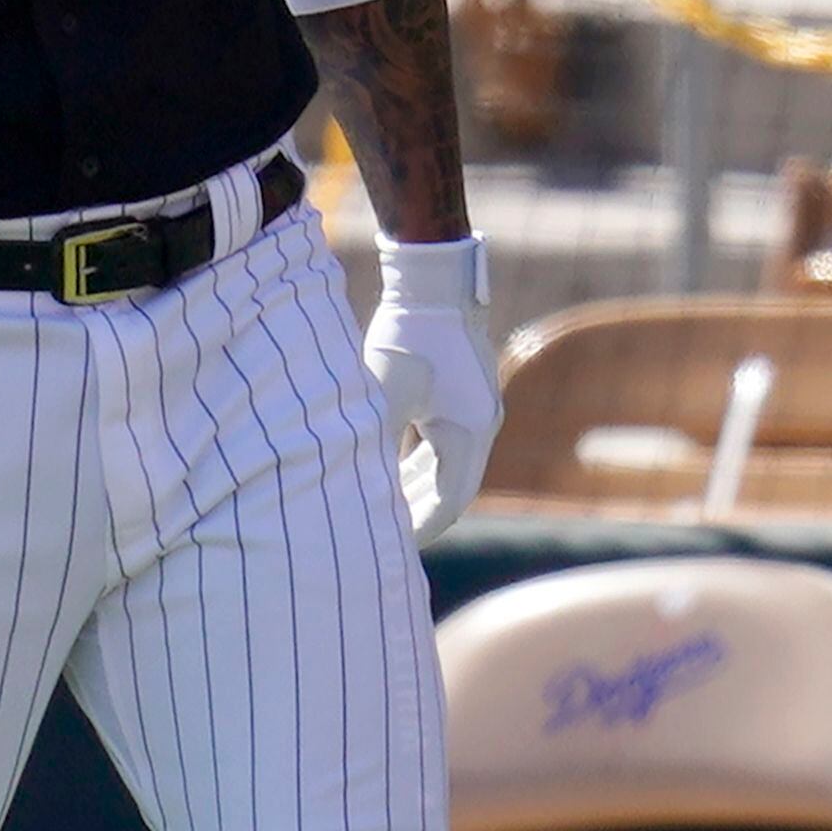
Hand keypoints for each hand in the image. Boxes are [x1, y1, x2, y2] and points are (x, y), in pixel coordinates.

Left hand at [363, 238, 500, 546]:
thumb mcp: (382, 393)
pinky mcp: (465, 391)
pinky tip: (391, 462)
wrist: (434, 280)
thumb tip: (349, 490)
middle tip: (384, 537)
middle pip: (452, 487)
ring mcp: (476, 406)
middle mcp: (481, 423)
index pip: (449, 502)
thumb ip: (370, 443)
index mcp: (470, 432)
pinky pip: (446, 440)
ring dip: (418, 486)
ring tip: (384, 507)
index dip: (419, 530)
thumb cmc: (408, 335)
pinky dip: (421, 459)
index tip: (391, 550)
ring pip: (448, 463)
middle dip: (418, 513)